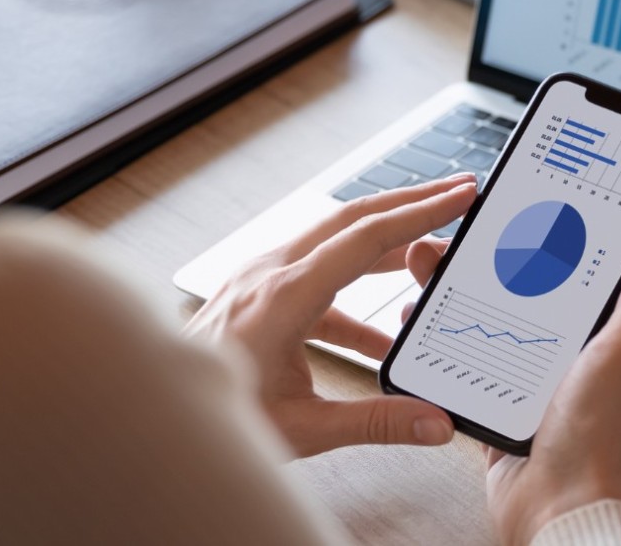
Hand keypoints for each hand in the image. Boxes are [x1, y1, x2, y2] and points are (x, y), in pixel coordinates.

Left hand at [186, 174, 476, 456]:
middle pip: (353, 219)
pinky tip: (382, 337)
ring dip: (385, 242)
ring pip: (334, 241)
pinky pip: (317, 277)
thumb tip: (434, 423)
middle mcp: (270, 273)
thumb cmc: (218, 417)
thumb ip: (376, 422)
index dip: (420, 214)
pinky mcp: (257, 293)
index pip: (366, 237)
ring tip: (430, 252)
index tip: (461, 197)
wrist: (159, 414)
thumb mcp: (304, 427)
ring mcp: (260, 278)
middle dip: (411, 203)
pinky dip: (356, 293)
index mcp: (283, 296)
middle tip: (460, 193)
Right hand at [402, 236, 620, 545]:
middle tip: (454, 241)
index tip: (516, 217)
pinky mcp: (495, 409)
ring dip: (455, 296)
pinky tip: (420, 322)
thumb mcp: (620, 353)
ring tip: (427, 270)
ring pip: (487, 326)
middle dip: (486, 265)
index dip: (546, 246)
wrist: (554, 506)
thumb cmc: (594, 439)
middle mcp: (566, 362)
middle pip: (521, 297)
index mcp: (601, 344)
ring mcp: (529, 385)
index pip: (573, 281)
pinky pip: (464, 368)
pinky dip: (441, 345)